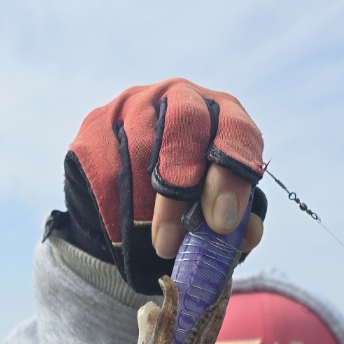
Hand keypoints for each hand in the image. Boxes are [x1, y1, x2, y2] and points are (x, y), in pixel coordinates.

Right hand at [63, 80, 265, 293]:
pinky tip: (124, 234)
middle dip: (184, 183)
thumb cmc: (188, 207)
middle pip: (187, 122)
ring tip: (152, 246)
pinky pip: (104, 168)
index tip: (222, 223)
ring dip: (145, 209)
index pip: (236, 129)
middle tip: (176, 237)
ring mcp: (134, 105)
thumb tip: (248, 234)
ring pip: (140, 150)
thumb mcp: (217, 213)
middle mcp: (181, 96)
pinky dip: (114, 209)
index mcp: (223, 114)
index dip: (232, 174)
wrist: (128, 208)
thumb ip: (237, 221)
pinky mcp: (95, 125)